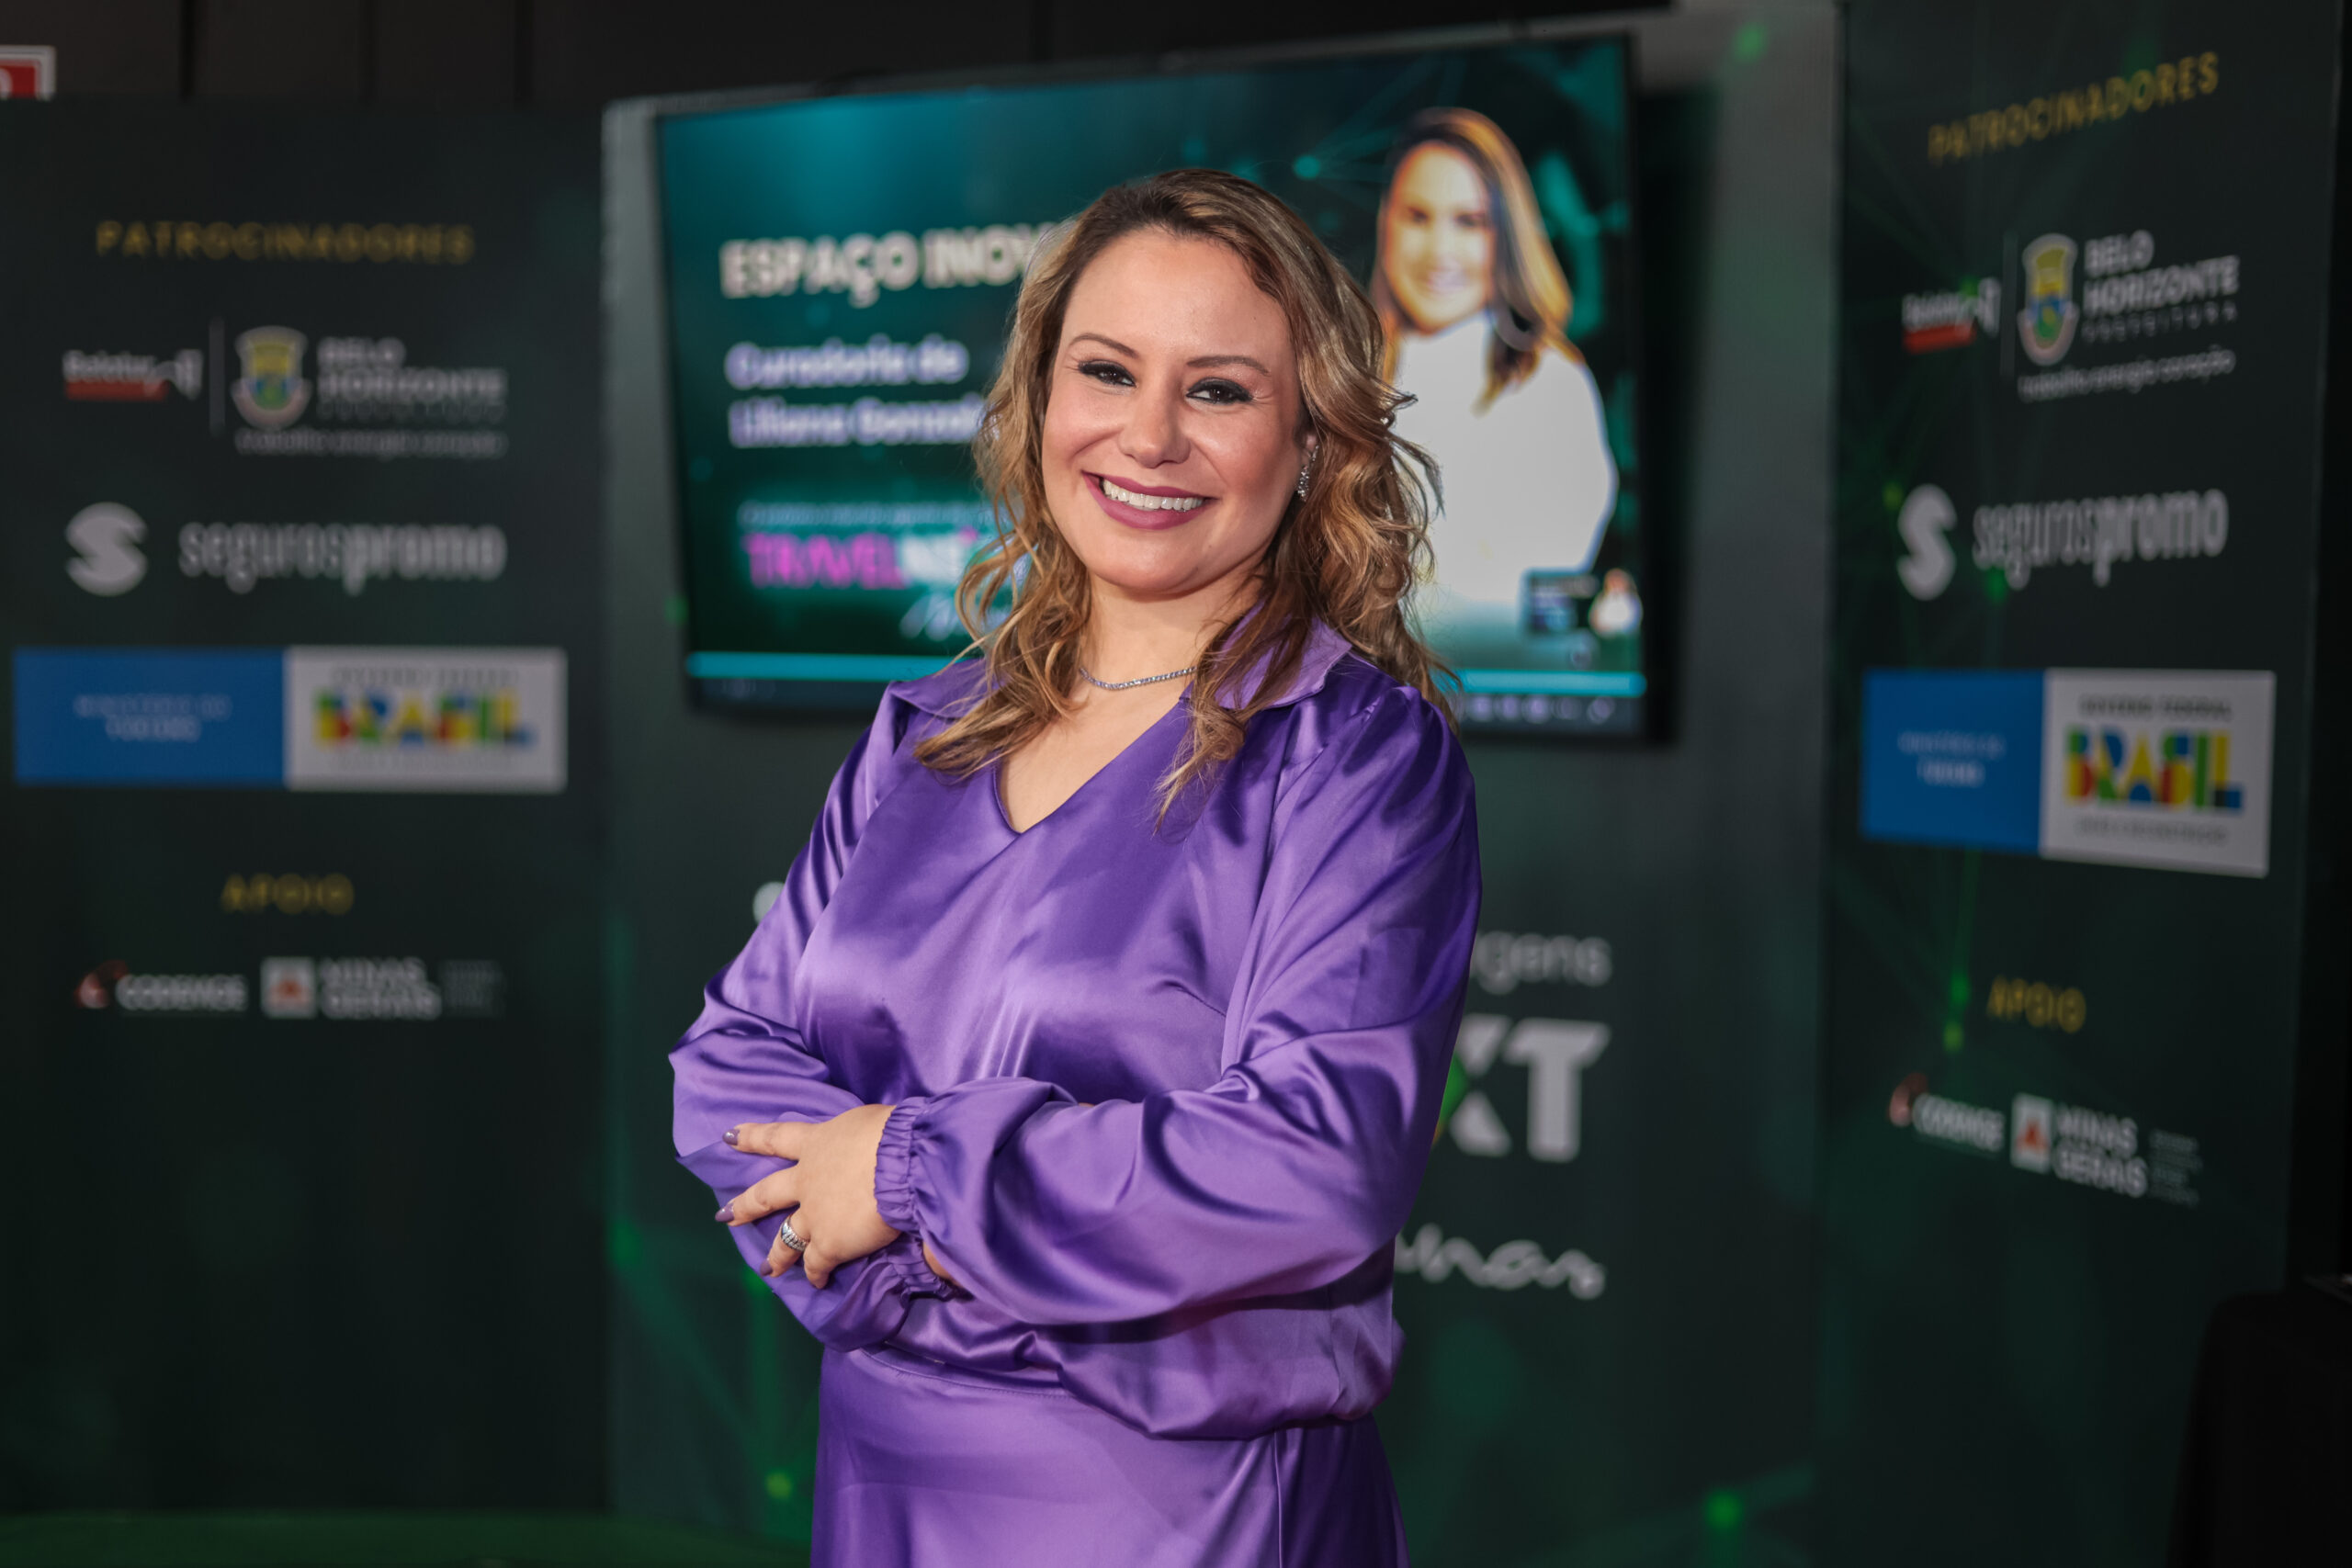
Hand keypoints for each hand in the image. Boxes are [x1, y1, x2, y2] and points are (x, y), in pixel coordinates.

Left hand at [719, 1103, 898, 1288]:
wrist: (900, 1164)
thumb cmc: (893, 1134)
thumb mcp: (872, 1123)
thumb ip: (866, 1138)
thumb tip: (880, 1150)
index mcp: (818, 1143)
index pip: (778, 1137)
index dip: (752, 1137)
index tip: (729, 1137)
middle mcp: (807, 1180)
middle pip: (767, 1194)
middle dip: (745, 1206)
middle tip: (724, 1216)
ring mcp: (814, 1215)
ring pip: (787, 1238)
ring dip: (777, 1255)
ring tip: (767, 1269)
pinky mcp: (830, 1244)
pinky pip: (817, 1263)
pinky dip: (815, 1274)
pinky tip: (817, 1282)